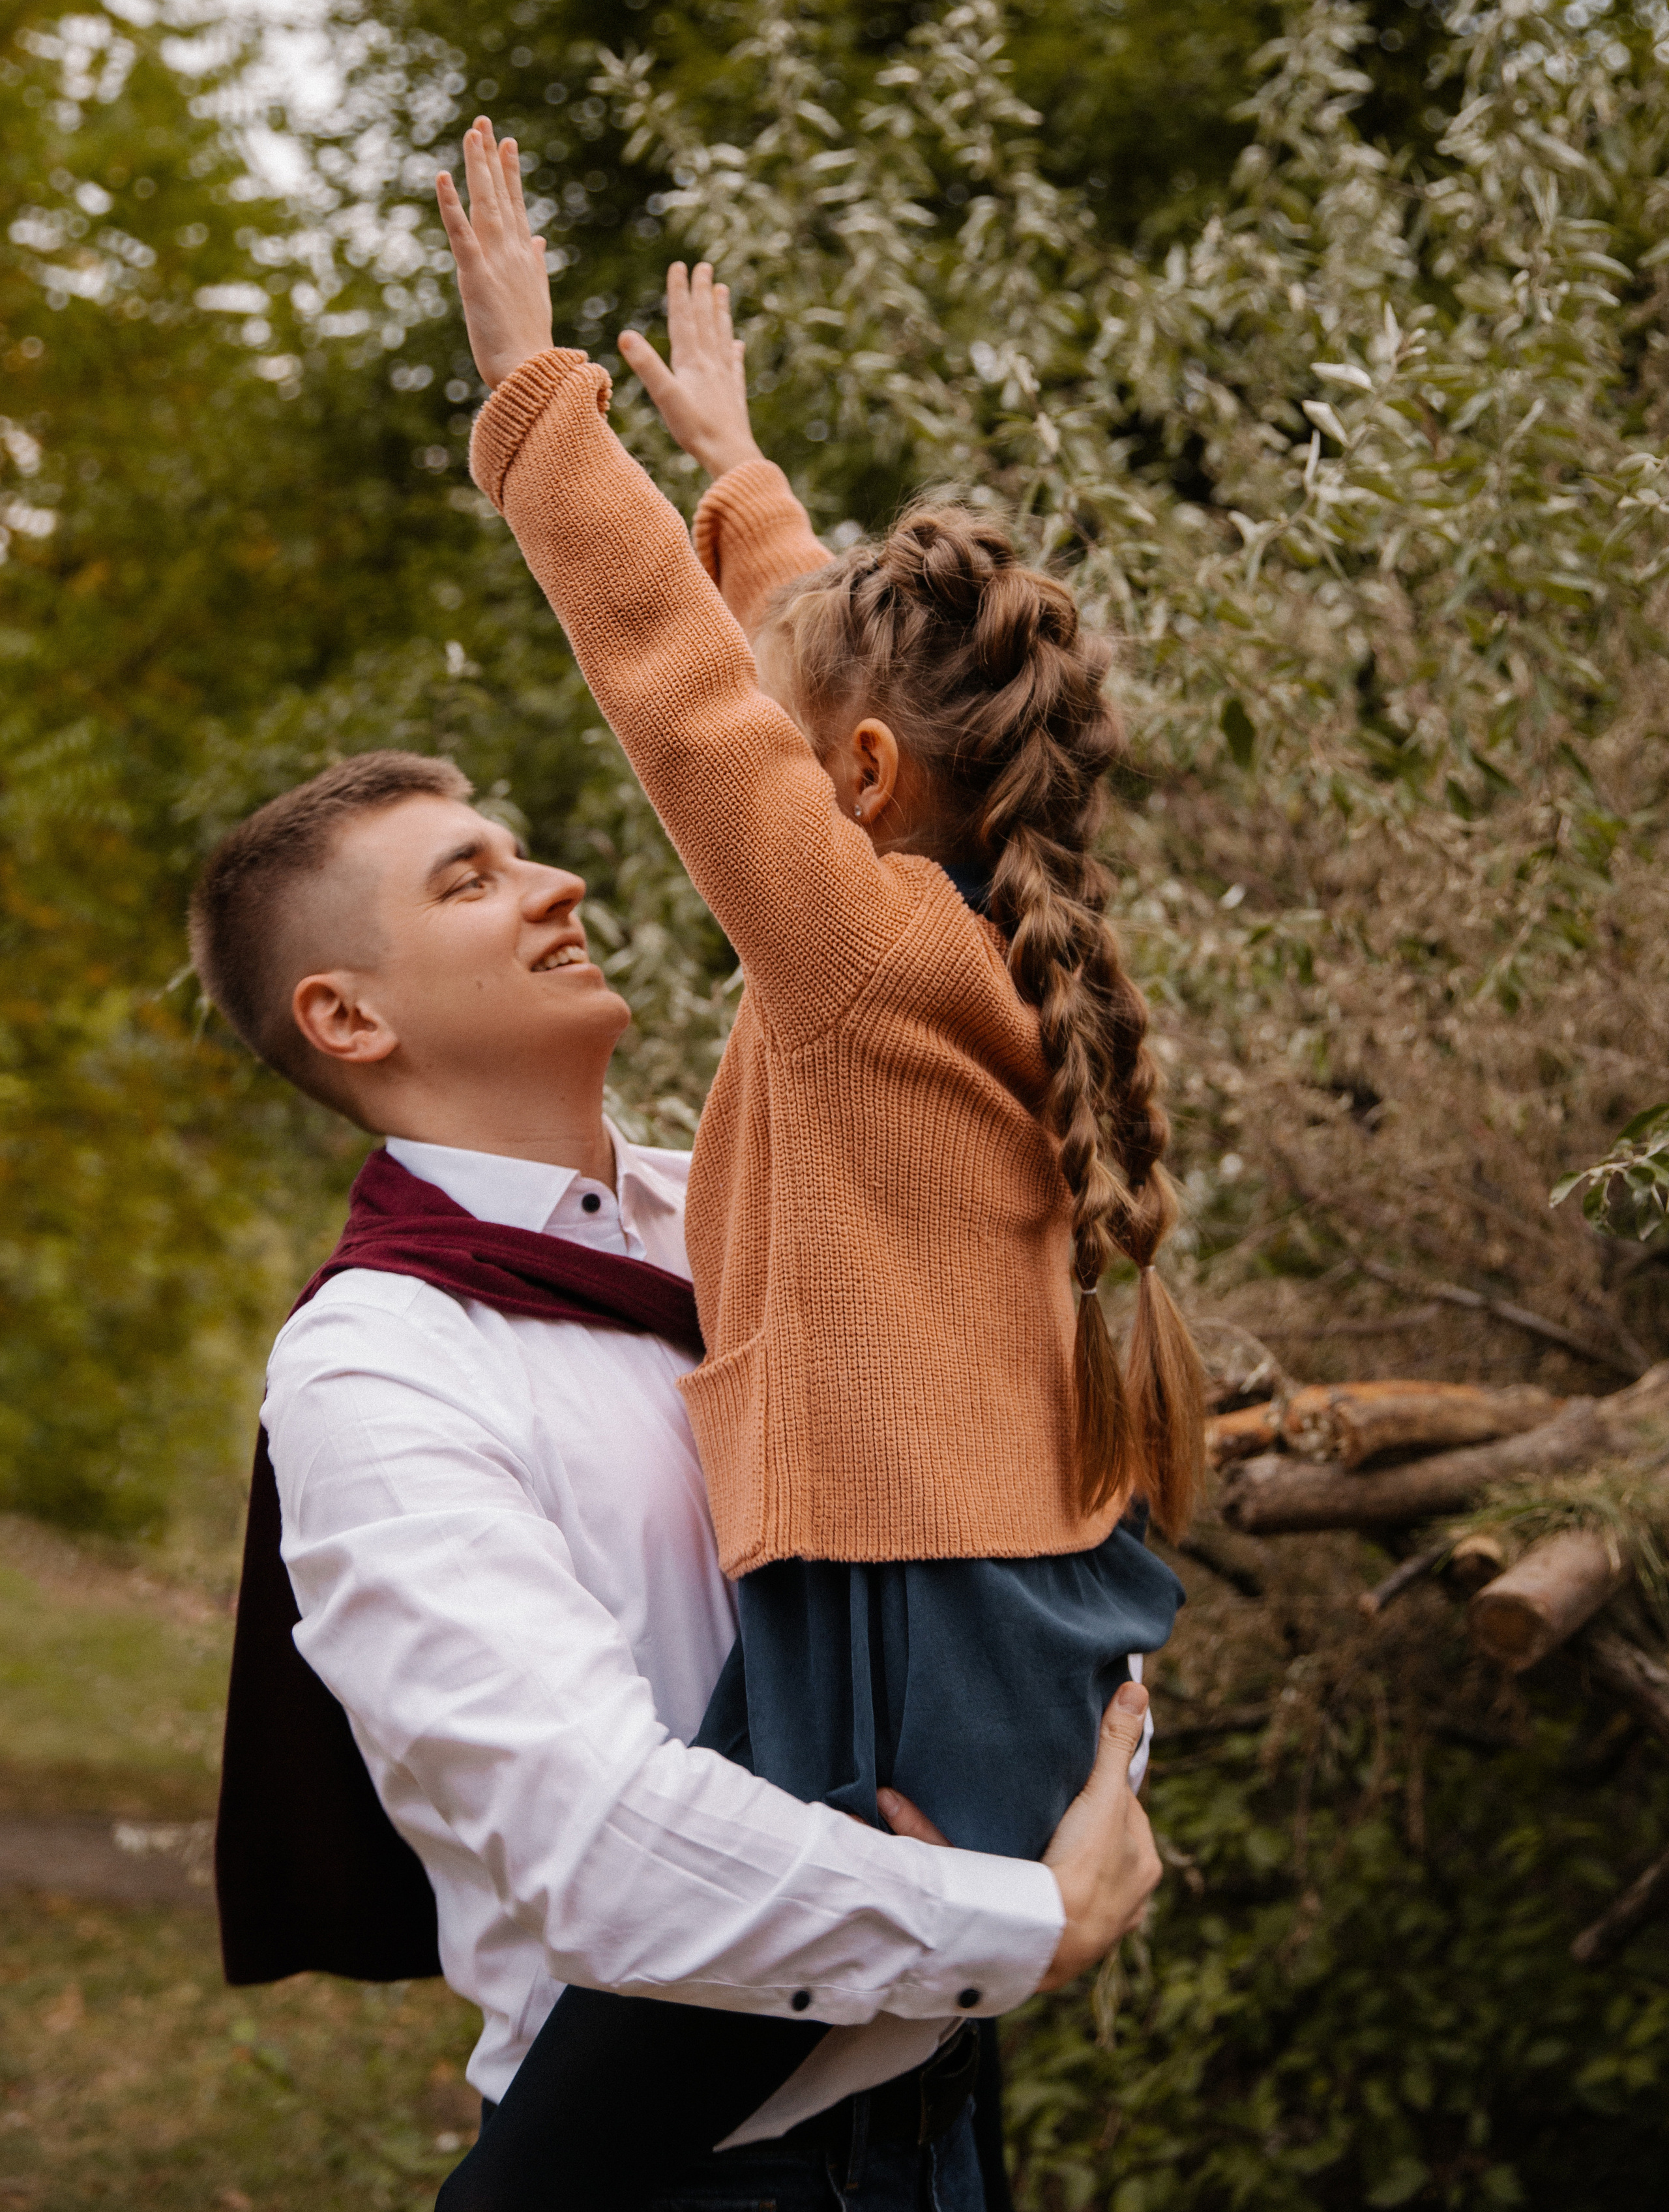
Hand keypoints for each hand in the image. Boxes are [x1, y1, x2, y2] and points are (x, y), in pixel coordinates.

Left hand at [435, 117, 553, 389]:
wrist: (531, 373)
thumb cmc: (531, 345)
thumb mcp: (535, 298)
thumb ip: (536, 265)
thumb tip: (541, 241)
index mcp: (526, 260)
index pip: (517, 207)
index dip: (511, 174)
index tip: (507, 144)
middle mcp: (514, 253)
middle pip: (501, 196)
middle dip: (491, 157)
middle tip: (483, 122)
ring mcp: (496, 262)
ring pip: (485, 204)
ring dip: (477, 167)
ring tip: (472, 133)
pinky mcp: (476, 275)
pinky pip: (461, 233)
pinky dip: (450, 204)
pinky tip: (442, 176)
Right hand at [619, 262, 763, 479]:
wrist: (730, 456)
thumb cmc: (696, 430)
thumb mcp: (665, 397)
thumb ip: (646, 365)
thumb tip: (625, 335)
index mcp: (691, 361)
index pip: (683, 319)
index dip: (680, 292)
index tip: (680, 266)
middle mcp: (711, 364)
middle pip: (706, 321)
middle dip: (703, 293)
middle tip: (705, 266)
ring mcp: (725, 379)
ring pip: (723, 337)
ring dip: (721, 313)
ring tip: (724, 291)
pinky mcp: (734, 396)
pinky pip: (735, 366)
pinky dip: (736, 351)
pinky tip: (739, 344)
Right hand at [1036, 1682, 1159, 1989]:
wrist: (1052, 1938)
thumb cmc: (1080, 1862)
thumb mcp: (1100, 1794)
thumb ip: (1114, 1744)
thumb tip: (1136, 1690)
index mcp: (1145, 1857)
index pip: (1123, 1808)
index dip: (1098, 1790)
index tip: (1070, 1782)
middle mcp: (1137, 1892)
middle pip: (1109, 1842)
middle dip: (1085, 1826)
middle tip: (1048, 1810)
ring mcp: (1111, 1922)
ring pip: (1093, 1877)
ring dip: (1072, 1861)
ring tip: (1038, 1845)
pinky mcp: (1082, 1944)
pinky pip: (1073, 1908)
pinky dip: (1060, 1895)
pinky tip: (1038, 1886)